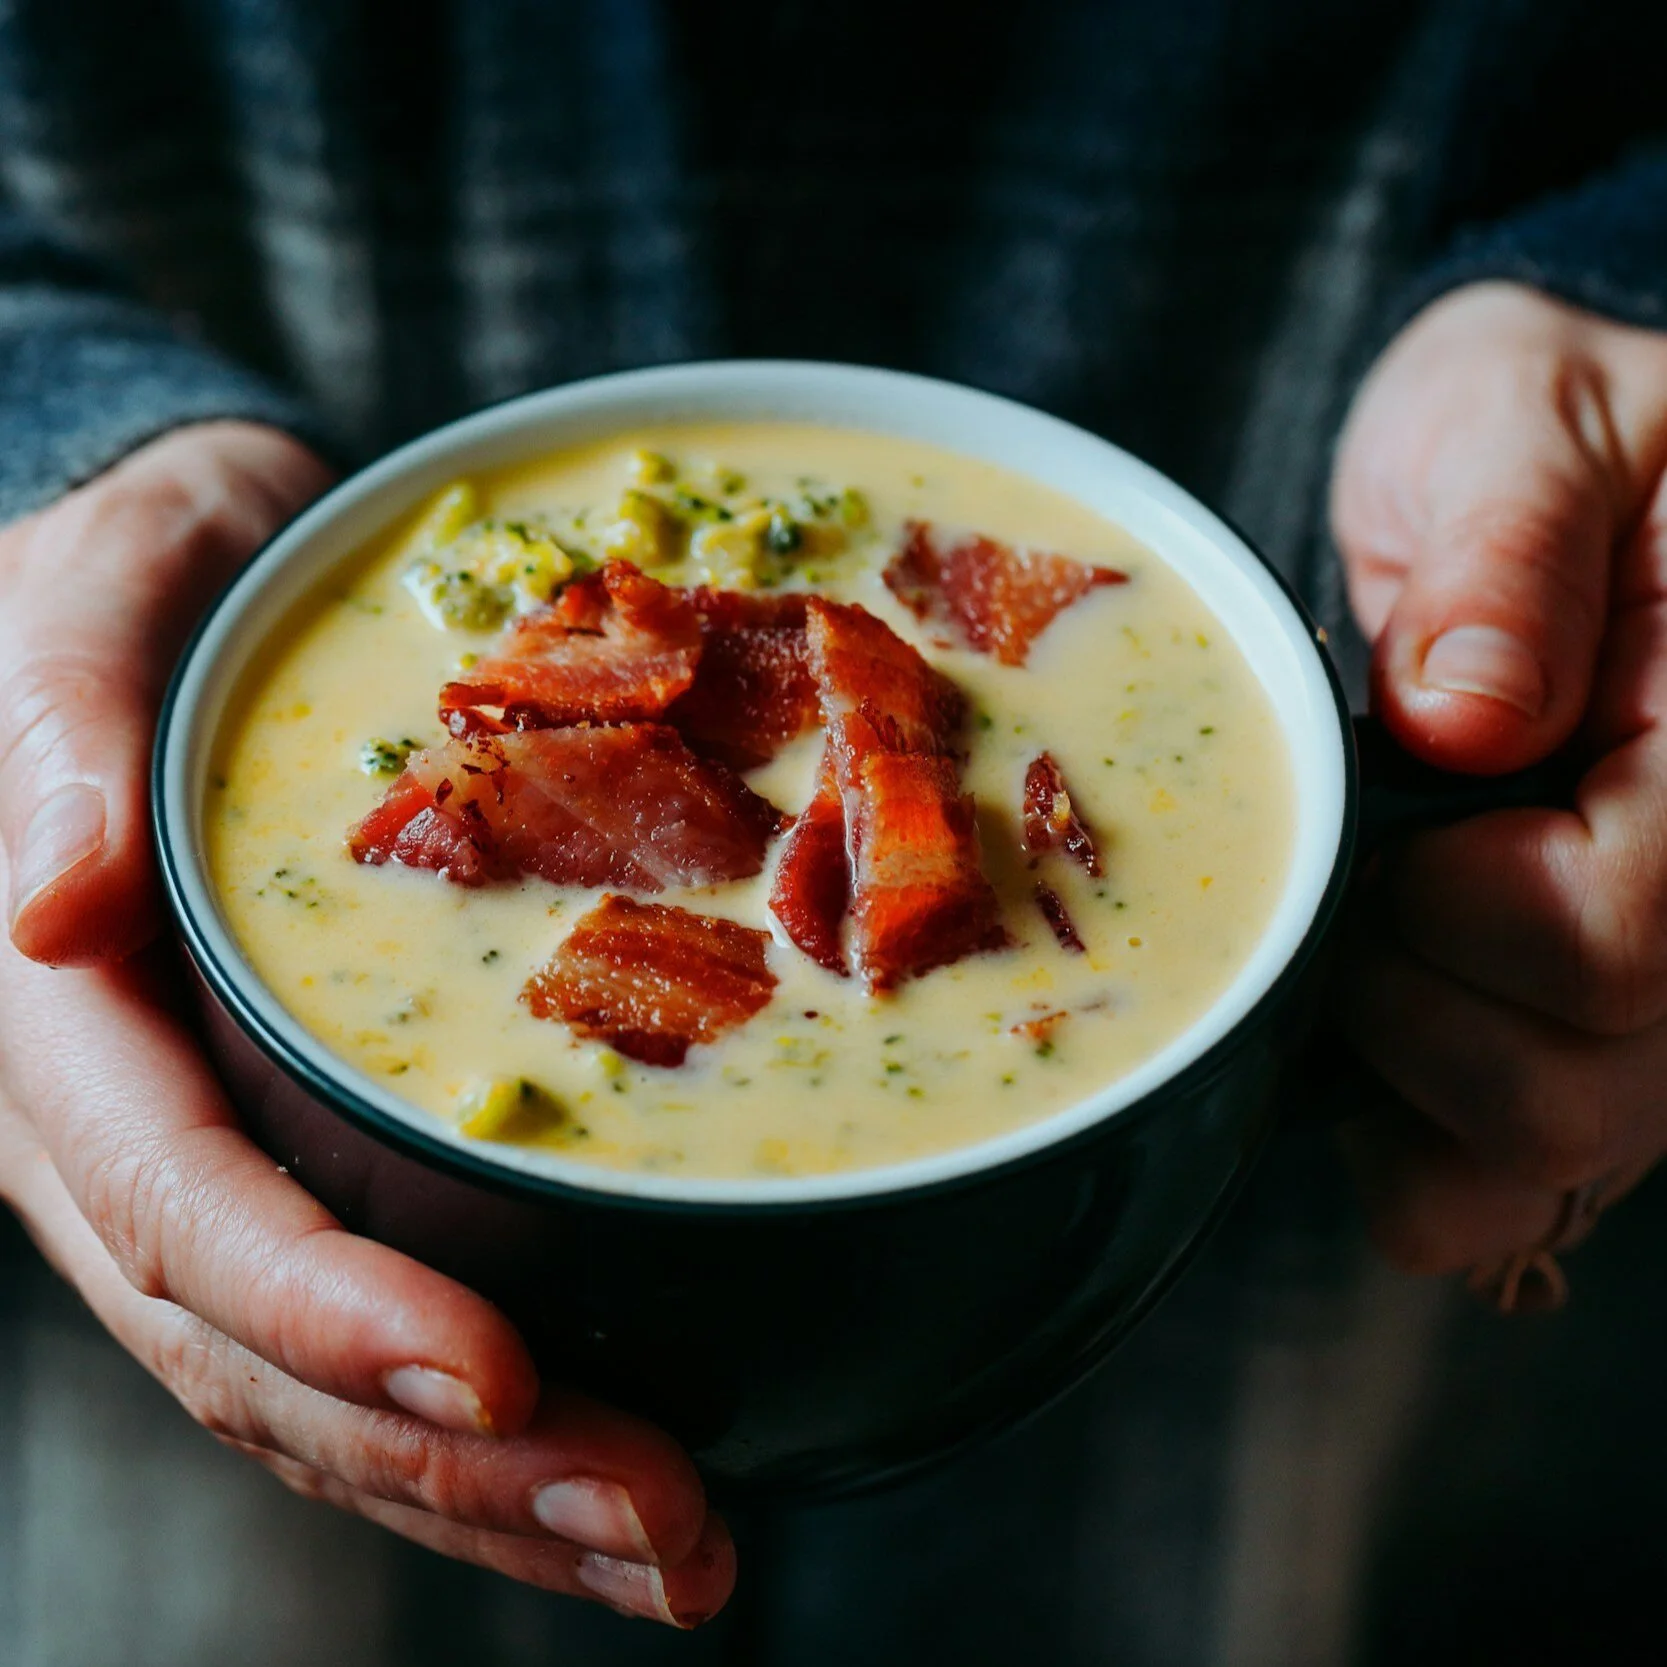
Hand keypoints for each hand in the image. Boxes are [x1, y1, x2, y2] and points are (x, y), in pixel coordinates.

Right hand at [0, 424, 733, 1623]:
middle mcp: (131, 1138)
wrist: (180, 611)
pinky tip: (614, 1478)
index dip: (330, 1312)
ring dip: (502, 1499)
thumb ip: (54, 726)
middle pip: (275, 1354)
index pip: (180, 1210)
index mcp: (64, 1025)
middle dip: (465, 1463)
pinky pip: (381, 1335)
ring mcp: (215, 1174)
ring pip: (330, 1395)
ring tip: (680, 1553)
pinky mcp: (298, 1170)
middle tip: (665, 1524)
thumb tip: (56, 900)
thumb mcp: (90, 604)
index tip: (501, 1378)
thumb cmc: (140, 591)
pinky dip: (494, 1435)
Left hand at [1329, 282, 1666, 1304]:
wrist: (1546, 481)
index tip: (1394, 804)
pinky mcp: (1617, 1026)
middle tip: (1361, 867)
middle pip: (1583, 1082)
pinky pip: (1525, 1180)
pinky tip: (1369, 1053)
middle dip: (1412, 998)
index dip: (1462, 905)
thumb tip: (1467, 716)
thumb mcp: (1513, 419)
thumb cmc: (1536, 431)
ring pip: (1555, 1149)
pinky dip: (1425, 1152)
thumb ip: (1505, 551)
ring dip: (1408, 1079)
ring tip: (1367, 931)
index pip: (1625, 933)